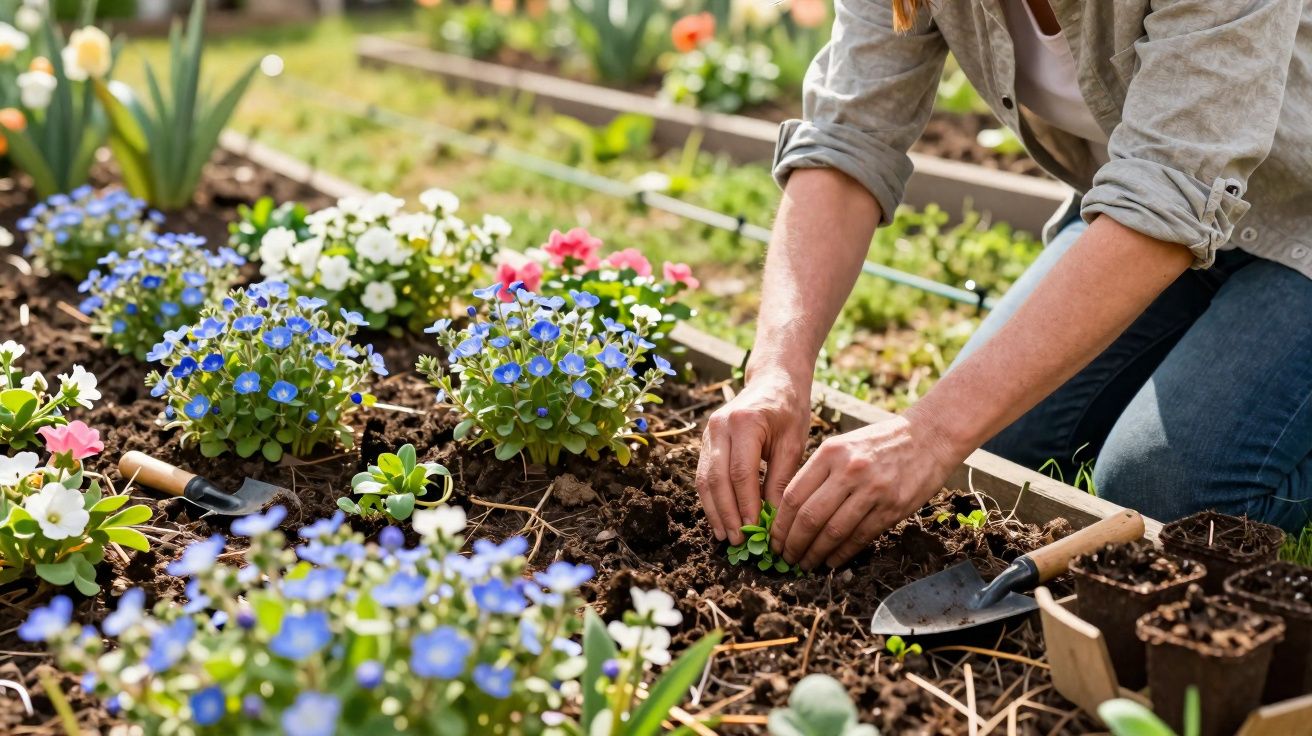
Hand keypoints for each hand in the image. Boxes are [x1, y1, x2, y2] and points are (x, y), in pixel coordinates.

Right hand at [696, 370, 810, 544]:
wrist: (773, 380)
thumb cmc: (789, 410)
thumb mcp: (793, 442)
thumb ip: (781, 479)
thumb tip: (772, 519)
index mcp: (744, 422)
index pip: (741, 473)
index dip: (746, 505)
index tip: (755, 531)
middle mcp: (719, 426)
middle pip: (716, 479)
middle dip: (726, 514)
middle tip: (737, 542)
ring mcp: (708, 433)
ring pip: (704, 479)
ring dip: (714, 511)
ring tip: (726, 537)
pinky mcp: (705, 441)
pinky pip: (703, 474)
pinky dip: (711, 499)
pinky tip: (721, 519)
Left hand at [770, 411, 963, 569]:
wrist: (930, 436)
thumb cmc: (881, 442)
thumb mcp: (843, 445)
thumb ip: (819, 473)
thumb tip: (791, 511)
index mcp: (830, 453)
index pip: (793, 496)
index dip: (779, 524)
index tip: (774, 540)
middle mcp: (848, 471)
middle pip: (809, 517)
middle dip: (792, 544)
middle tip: (786, 557)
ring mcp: (872, 490)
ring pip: (832, 532)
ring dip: (815, 554)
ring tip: (805, 564)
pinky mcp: (893, 507)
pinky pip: (859, 537)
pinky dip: (841, 554)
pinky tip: (831, 561)